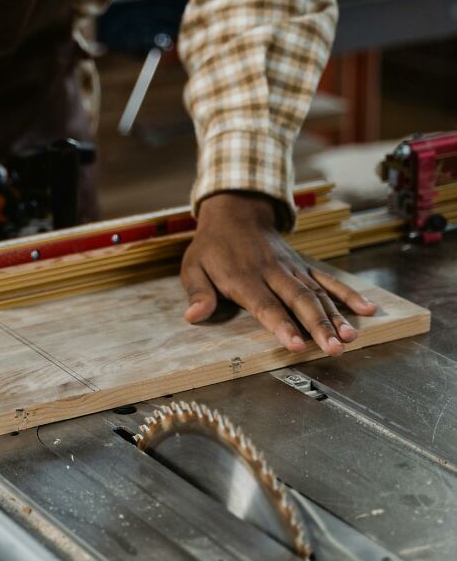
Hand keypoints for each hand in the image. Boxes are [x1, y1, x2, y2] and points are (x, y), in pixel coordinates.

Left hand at [181, 193, 376, 355]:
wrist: (236, 212)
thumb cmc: (212, 247)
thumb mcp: (193, 267)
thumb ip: (198, 293)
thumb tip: (193, 315)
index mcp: (244, 277)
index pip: (266, 305)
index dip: (281, 325)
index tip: (295, 345)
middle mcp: (273, 273)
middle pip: (299, 301)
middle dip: (319, 326)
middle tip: (334, 348)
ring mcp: (292, 269)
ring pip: (318, 293)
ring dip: (337, 316)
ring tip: (351, 337)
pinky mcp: (304, 267)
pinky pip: (329, 280)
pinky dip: (348, 295)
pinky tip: (367, 310)